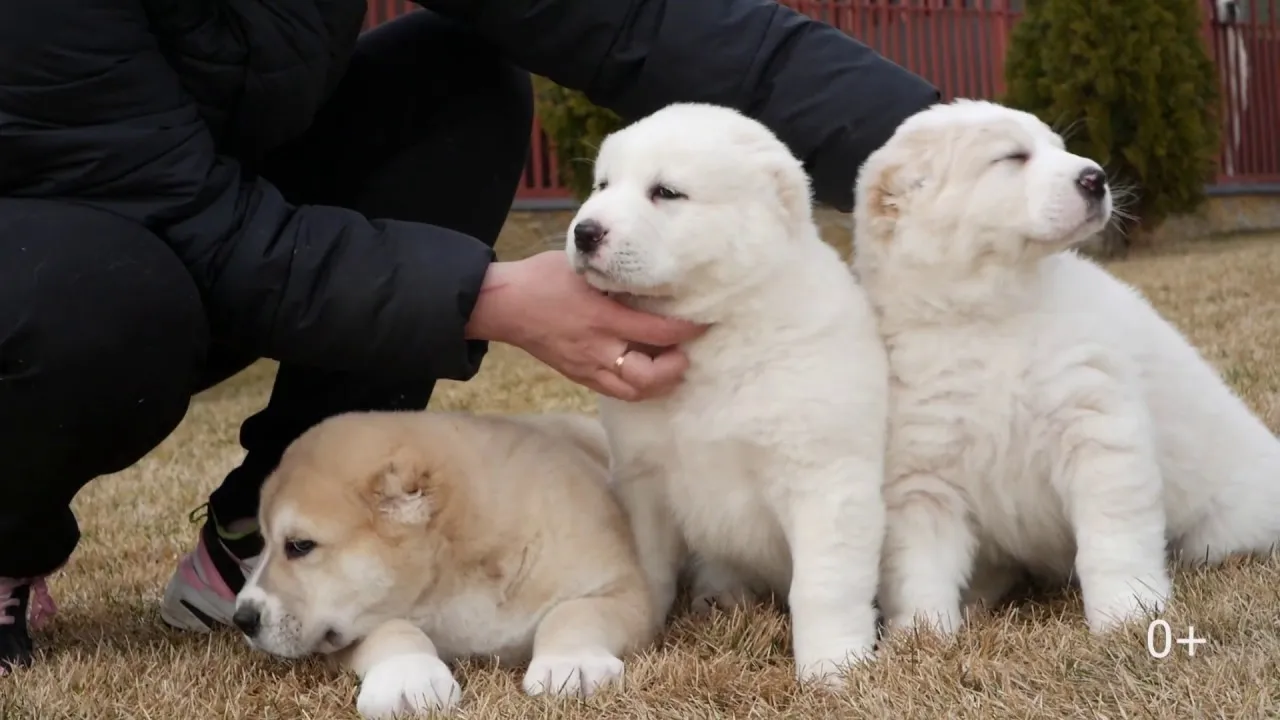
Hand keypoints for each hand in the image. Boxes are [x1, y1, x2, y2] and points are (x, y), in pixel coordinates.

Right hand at [465, 251, 706, 400]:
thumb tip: (649, 276)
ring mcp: (587, 366)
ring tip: (671, 366)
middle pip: (648, 375)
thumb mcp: (583, 268)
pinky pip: (615, 391)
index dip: (685, 331)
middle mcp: (597, 348)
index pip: (657, 331)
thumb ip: (616, 276)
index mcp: (602, 317)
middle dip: (674, 367)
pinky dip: (637, 386)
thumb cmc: (543, 278)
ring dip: (659, 382)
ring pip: (634, 390)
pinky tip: (646, 372)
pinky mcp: (578, 376)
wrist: (504, 305)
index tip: (703, 323)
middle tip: (685, 352)